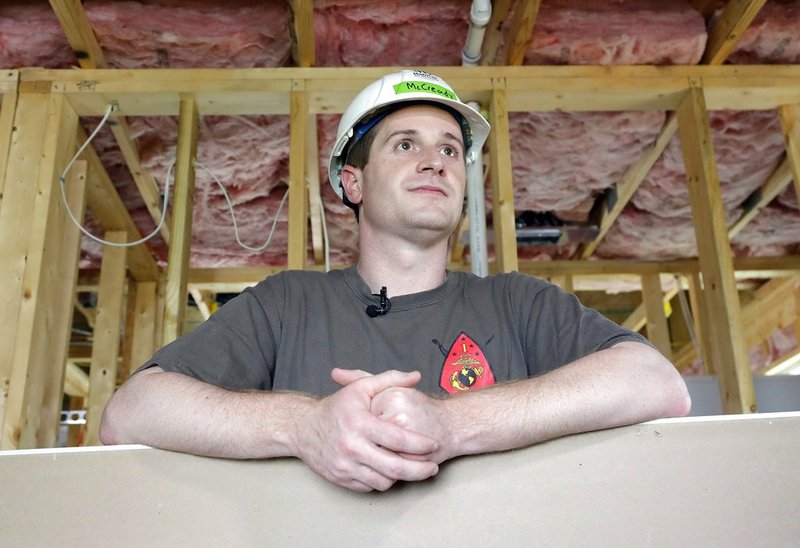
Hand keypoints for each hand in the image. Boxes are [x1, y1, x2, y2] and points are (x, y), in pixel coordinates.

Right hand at [294, 369, 439, 491]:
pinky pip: (370, 487)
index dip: (420, 444)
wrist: (302, 428)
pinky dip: (383, 480)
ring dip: (401, 477)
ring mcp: (345, 466)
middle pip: (395, 467)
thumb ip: (390, 379)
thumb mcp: (361, 388)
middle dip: (419, 470)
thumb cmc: (335, 407)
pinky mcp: (341, 479)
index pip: (397, 439)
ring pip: (384, 481)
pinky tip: (389, 470)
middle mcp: (352, 447)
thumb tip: (416, 376)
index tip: (434, 445)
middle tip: (432, 467)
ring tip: (411, 467)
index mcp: (359, 423)